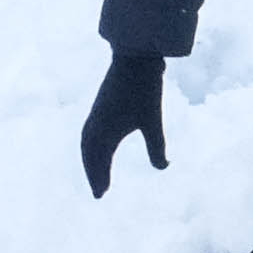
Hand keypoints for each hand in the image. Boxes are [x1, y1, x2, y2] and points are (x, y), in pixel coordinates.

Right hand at [82, 49, 167, 196]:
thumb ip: (156, 146)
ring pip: (88, 143)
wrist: (134, 57)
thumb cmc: (144, 89)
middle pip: (89, 154)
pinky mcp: (100, 105)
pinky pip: (90, 132)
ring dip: (90, 159)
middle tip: (99, 191)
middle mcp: (95, 124)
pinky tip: (101, 145)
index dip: (99, 179)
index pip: (99, 161)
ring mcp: (96, 114)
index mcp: (104, 131)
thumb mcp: (152, 120)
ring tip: (98, 172)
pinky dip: (92, 145)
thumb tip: (164, 167)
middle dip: (93, 172)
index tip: (101, 196)